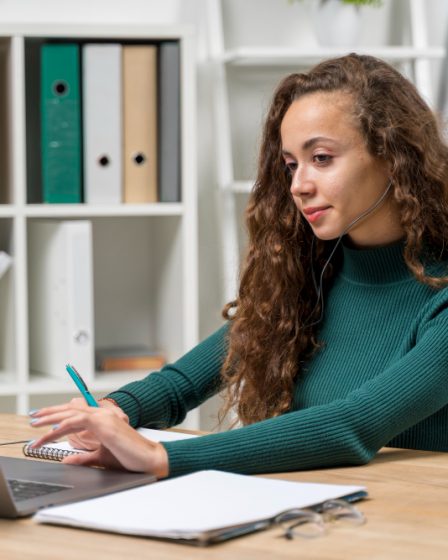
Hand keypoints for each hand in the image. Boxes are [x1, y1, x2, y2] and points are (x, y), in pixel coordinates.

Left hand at [29, 405, 168, 477]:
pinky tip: (52, 432)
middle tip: (33, 418)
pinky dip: (63, 425)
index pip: (76, 411)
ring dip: (51, 419)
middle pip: (70, 408)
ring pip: (71, 413)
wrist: (147, 458)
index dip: (57, 413)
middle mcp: (103, 413)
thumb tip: (68, 460)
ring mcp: (104, 417)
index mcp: (102, 418)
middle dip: (49, 413)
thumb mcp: (100, 456)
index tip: (42, 419)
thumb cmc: (129, 457)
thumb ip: (84, 457)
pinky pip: (78, 421)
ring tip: (36, 426)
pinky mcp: (104, 424)